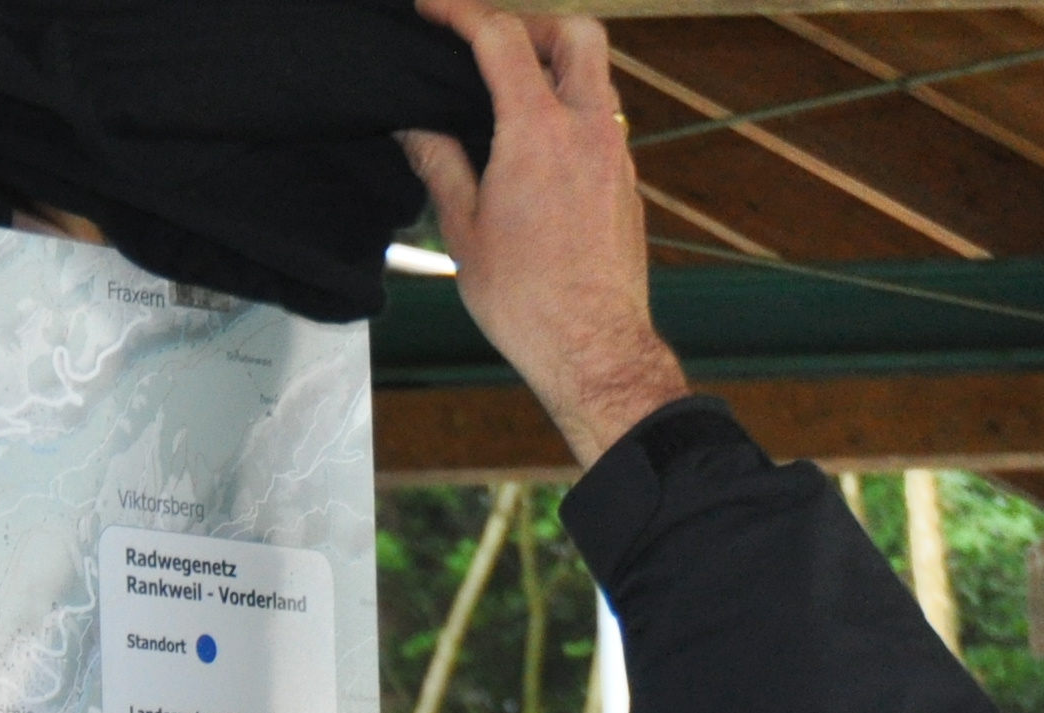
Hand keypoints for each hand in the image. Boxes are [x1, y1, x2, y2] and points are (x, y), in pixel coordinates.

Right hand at [399, 0, 691, 468]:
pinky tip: (543, 150)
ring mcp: (616, 154)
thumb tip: (416, 129)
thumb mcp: (463, 231)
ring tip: (516, 100)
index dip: (462, 11)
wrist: (593, 348)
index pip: (502, 37)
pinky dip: (574, 115)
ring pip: (597, 78)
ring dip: (558, 71)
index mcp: (538, 131)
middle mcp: (587, 129)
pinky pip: (605, 123)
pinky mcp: (627, 183)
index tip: (433, 8)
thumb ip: (440, 164)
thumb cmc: (528, 300)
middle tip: (496, 46)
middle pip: (577, 33)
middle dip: (535, 25)